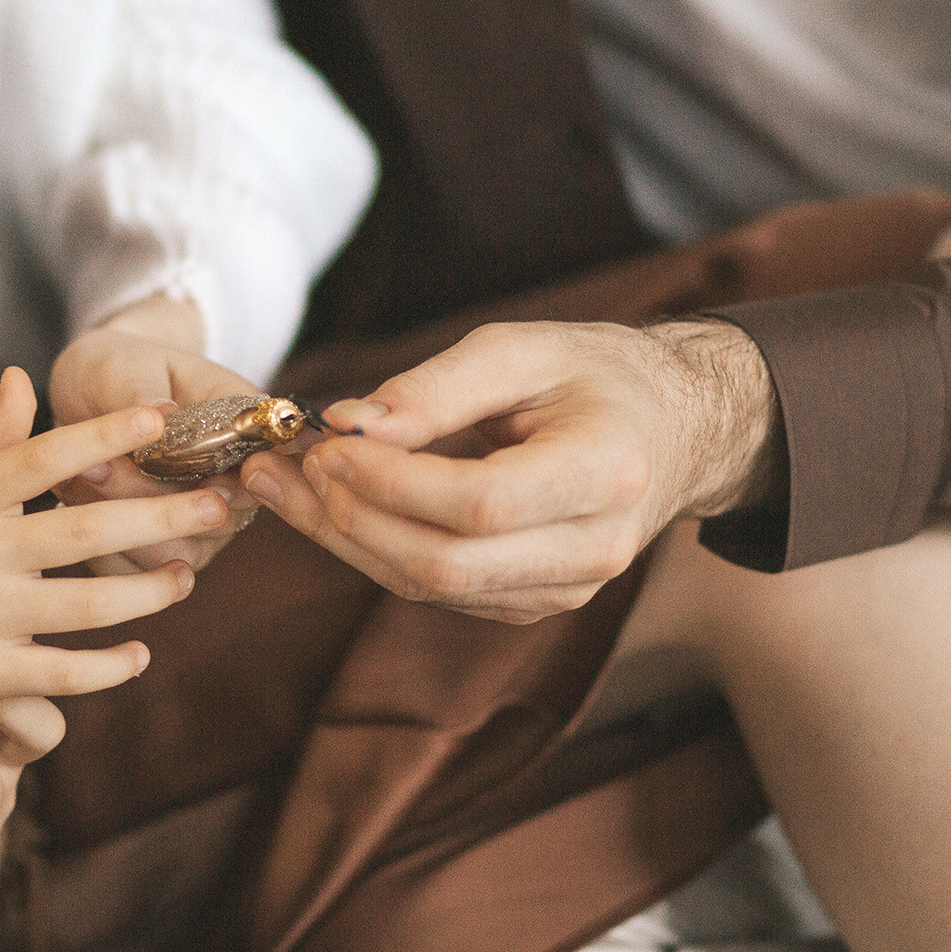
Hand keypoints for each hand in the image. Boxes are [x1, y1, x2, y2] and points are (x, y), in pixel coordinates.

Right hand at [0, 367, 230, 722]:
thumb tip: (26, 376)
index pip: (44, 456)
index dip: (105, 434)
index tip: (162, 418)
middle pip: (85, 532)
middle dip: (161, 518)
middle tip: (219, 507)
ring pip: (87, 606)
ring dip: (149, 593)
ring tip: (190, 575)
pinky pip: (63, 672)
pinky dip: (109, 665)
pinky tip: (140, 652)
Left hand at [49, 294, 262, 573]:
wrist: (91, 390)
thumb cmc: (118, 368)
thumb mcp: (129, 367)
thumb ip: (145, 395)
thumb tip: (163, 414)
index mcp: (245, 425)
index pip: (258, 468)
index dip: (217, 477)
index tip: (158, 461)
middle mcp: (233, 481)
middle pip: (215, 520)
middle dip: (148, 499)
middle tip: (94, 467)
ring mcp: (202, 523)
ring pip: (174, 554)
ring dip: (118, 525)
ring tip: (72, 480)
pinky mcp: (163, 550)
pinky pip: (138, 574)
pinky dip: (98, 549)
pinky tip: (66, 507)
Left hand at [240, 320, 781, 622]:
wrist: (671, 429)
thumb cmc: (596, 375)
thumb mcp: (523, 350)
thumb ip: (434, 388)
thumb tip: (347, 422)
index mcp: (606, 476)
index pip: (478, 504)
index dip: (391, 481)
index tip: (326, 441)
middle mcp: (592, 550)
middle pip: (443, 562)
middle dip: (347, 517)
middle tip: (282, 465)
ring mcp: (563, 590)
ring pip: (427, 585)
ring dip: (342, 536)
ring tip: (280, 480)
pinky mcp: (529, 602)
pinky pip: (434, 589)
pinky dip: (370, 548)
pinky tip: (326, 503)